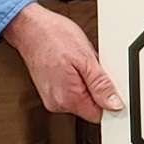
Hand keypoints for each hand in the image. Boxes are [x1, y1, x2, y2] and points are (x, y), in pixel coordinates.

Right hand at [3, 3, 122, 121]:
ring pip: (81, 99)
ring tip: (78, 65)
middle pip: (90, 108)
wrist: (29, 27)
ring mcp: (51, 98)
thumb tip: (114, 104)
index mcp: (68, 98)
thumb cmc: (54, 37)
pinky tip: (71, 66)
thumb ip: (101, 85)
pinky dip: (76, 81)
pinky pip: (71, 92)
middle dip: (97, 90)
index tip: (109, 86)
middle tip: (90, 68)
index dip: (109, 102)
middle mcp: (57, 103)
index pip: (98, 115)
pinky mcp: (49, 91)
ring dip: (86, 84)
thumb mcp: (86, 58)